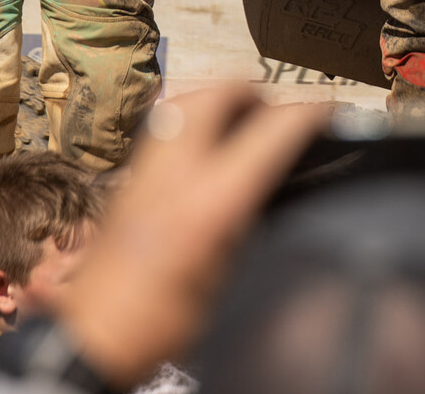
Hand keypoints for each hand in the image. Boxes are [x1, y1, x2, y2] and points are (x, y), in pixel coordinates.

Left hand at [47, 86, 329, 385]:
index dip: (310, 114)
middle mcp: (176, 173)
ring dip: (216, 97)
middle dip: (254, 91)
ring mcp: (146, 170)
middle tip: (273, 110)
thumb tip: (273, 190)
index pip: (272, 132)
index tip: (328, 112)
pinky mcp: (126, 178)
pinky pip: (162, 125)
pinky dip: (188, 118)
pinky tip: (200, 142)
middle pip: (218, 93)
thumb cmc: (164, 320)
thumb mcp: (229, 278)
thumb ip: (251, 224)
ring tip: (238, 117)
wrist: (96, 333)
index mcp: (211, 202)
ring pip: (183, 100)